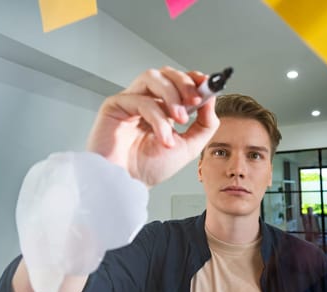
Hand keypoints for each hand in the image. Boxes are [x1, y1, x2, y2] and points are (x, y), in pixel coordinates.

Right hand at [87, 66, 219, 186]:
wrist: (128, 184)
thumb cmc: (149, 168)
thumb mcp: (189, 146)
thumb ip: (204, 124)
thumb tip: (212, 99)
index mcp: (161, 108)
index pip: (178, 82)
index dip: (193, 79)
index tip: (209, 84)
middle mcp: (145, 100)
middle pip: (165, 73)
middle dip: (184, 83)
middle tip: (196, 100)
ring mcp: (129, 101)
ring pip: (152, 77)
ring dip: (172, 95)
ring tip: (181, 119)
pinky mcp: (114, 105)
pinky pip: (141, 100)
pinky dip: (158, 119)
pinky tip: (163, 138)